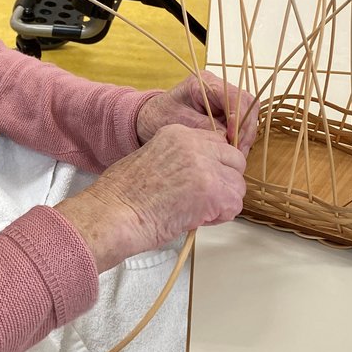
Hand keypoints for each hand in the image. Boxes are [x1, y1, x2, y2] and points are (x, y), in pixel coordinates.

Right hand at [55, 123, 248, 272]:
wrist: (114, 213)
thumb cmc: (122, 196)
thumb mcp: (152, 158)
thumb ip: (181, 158)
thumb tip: (202, 173)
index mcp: (178, 133)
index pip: (218, 143)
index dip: (215, 165)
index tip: (204, 181)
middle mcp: (195, 144)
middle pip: (235, 160)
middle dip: (225, 182)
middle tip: (203, 199)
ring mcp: (205, 166)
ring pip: (238, 185)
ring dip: (223, 202)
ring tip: (196, 211)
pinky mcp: (212, 191)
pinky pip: (234, 206)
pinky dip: (219, 217)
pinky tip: (197, 219)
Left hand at [136, 72, 257, 155]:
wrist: (147, 120)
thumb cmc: (159, 117)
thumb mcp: (180, 122)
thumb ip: (205, 128)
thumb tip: (228, 138)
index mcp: (205, 83)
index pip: (233, 96)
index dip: (238, 117)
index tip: (232, 137)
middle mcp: (217, 88)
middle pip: (246, 104)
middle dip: (245, 128)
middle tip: (239, 150)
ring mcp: (222, 100)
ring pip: (247, 114)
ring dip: (244, 134)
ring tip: (237, 154)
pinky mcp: (223, 113)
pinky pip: (239, 123)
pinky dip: (239, 137)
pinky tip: (232, 151)